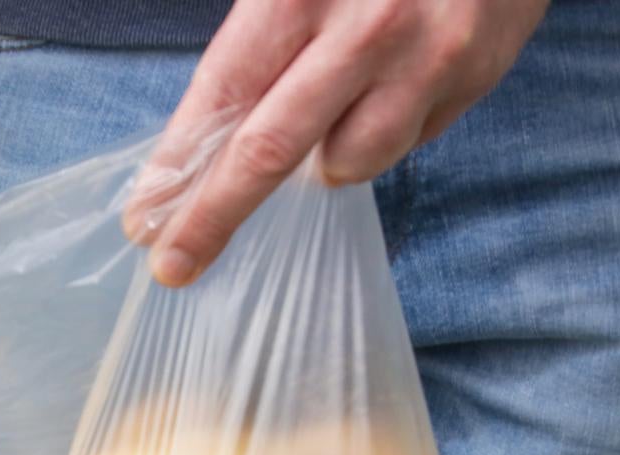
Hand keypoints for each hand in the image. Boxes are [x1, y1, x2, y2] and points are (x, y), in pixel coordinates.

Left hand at [128, 0, 546, 286]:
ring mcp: (426, 55)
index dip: (177, 167)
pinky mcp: (474, 75)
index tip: (145, 221)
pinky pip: (408, 141)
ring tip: (330, 114)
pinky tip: (389, 87)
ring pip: (349, 162)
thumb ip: (252, 45)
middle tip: (175, 263)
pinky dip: (382, 131)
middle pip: (270, 152)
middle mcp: (364, 26)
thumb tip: (198, 147)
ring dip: (324, 161)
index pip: (221, 97)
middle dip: (213, 219)